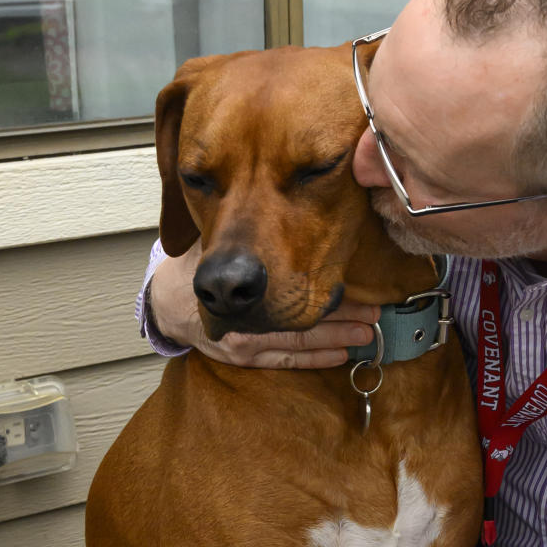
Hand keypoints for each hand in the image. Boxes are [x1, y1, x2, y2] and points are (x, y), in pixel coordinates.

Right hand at [149, 242, 377, 368]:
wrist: (168, 302)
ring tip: (369, 330)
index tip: (356, 275)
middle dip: (343, 312)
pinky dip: (316, 358)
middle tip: (377, 308)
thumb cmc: (202, 264)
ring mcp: (244, 341)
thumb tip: (288, 186)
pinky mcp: (244, 359)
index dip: (323, 277)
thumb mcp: (219, 238)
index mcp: (238, 282)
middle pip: (301, 315)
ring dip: (338, 336)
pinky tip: (343, 354)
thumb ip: (247, 230)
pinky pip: (286, 360)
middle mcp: (242, 316)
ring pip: (299, 341)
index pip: (285, 282)